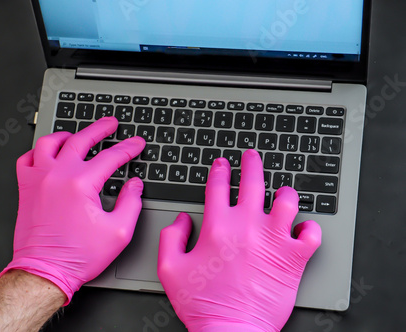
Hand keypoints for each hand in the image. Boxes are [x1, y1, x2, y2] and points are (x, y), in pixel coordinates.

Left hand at [0, 117, 145, 304]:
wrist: (44, 271)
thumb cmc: (76, 256)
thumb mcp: (118, 232)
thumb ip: (131, 203)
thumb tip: (135, 185)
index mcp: (81, 184)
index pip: (110, 157)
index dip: (128, 148)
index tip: (136, 144)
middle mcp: (57, 176)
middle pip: (81, 140)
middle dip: (100, 129)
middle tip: (110, 124)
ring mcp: (38, 180)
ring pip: (50, 143)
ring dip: (67, 135)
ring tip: (77, 134)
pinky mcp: (26, 189)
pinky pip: (26, 159)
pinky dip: (38, 151)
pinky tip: (47, 154)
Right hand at [158, 150, 321, 331]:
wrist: (231, 330)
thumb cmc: (203, 303)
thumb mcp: (169, 269)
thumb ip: (171, 237)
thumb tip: (183, 220)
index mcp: (218, 226)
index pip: (218, 186)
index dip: (219, 170)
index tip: (221, 165)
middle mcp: (248, 226)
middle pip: (253, 182)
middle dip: (251, 163)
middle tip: (251, 157)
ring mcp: (274, 240)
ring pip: (287, 200)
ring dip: (284, 193)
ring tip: (282, 192)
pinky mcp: (294, 258)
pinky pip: (311, 233)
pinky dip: (309, 228)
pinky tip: (303, 229)